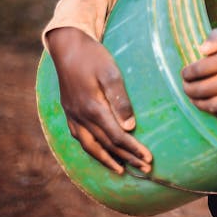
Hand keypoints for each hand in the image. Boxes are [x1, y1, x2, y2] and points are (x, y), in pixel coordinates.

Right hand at [46, 27, 151, 174]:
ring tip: (122, 170)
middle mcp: (80, 117)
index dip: (133, 149)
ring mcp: (73, 116)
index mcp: (92, 108)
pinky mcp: (69, 112)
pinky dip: (92, 149)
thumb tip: (129, 127)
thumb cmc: (93, 57)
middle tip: (145, 169)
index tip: (148, 158)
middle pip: (106, 145)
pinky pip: (80, 138)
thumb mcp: (110, 73)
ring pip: (90, 146)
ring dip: (107, 159)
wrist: (67, 46)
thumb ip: (120, 100)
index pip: (116, 136)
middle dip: (126, 158)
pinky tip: (100, 152)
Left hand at [181, 27, 216, 121]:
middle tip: (186, 88)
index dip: (188, 73)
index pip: (203, 68)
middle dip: (190, 90)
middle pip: (206, 89)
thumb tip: (200, 51)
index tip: (184, 74)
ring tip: (195, 99)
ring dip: (200, 104)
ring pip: (215, 105)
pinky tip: (215, 105)